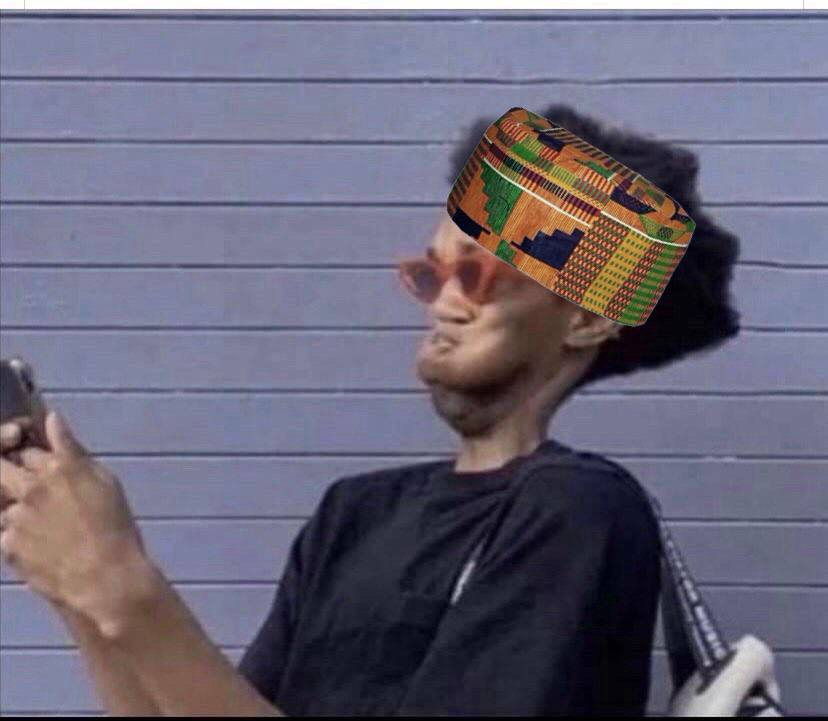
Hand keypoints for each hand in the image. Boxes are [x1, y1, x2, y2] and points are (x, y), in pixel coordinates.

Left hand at [0, 410, 149, 632]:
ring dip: (16, 506)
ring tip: (47, 524)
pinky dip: (18, 534)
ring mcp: (14, 517)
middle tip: (29, 485)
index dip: (33, 453)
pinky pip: (5, 532)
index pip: (29, 448)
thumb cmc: (115, 527)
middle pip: (0, 467)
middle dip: (9, 471)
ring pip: (3, 503)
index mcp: (58, 467)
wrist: (105, 577)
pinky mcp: (7, 545)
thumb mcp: (104, 480)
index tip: (40, 461)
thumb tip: (52, 419)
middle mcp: (30, 488)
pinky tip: (44, 545)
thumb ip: (72, 450)